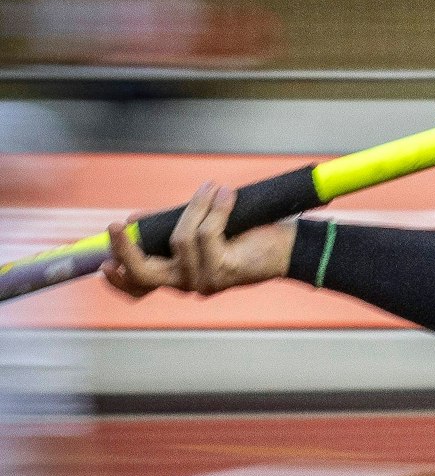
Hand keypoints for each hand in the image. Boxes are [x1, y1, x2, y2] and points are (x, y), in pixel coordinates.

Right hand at [101, 182, 297, 298]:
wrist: (289, 248)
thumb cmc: (245, 236)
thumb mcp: (201, 230)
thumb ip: (172, 227)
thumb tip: (137, 220)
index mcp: (177, 276)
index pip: (139, 288)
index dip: (119, 279)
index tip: (104, 263)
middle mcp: (188, 284)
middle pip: (144, 276)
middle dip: (126, 250)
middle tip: (118, 225)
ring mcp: (206, 281)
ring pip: (181, 240)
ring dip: (196, 207)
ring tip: (212, 188)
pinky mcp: (225, 270)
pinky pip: (209, 233)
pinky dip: (215, 209)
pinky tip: (225, 194)